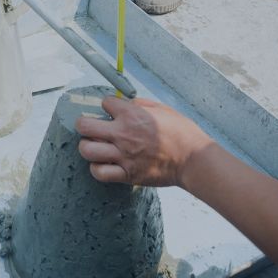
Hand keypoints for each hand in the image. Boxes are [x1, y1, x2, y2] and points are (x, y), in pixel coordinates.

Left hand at [76, 96, 212, 187]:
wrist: (194, 159)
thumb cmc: (182, 133)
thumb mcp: (163, 109)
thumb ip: (140, 104)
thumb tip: (125, 103)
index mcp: (132, 115)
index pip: (104, 103)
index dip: (108, 106)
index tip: (113, 111)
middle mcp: (123, 134)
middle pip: (84, 126)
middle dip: (84, 125)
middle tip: (90, 128)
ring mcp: (123, 155)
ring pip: (86, 150)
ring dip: (87, 147)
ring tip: (96, 147)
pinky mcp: (127, 174)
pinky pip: (100, 173)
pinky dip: (97, 169)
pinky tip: (103, 164)